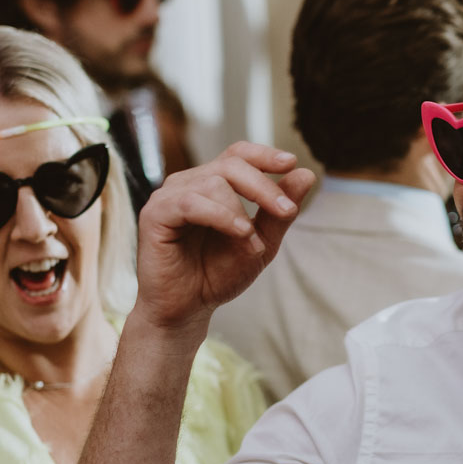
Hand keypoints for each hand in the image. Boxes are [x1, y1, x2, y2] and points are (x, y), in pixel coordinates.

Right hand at [133, 142, 315, 331]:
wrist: (186, 309)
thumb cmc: (217, 275)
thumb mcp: (260, 243)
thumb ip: (279, 212)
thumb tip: (307, 174)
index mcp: (211, 184)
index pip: (238, 154)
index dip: (264, 154)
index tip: (291, 163)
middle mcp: (189, 184)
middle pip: (231, 165)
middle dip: (263, 187)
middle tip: (287, 212)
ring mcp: (169, 197)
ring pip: (213, 182)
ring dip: (241, 212)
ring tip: (254, 244)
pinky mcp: (155, 214)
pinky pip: (190, 203)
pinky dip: (221, 216)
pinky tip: (240, 234)